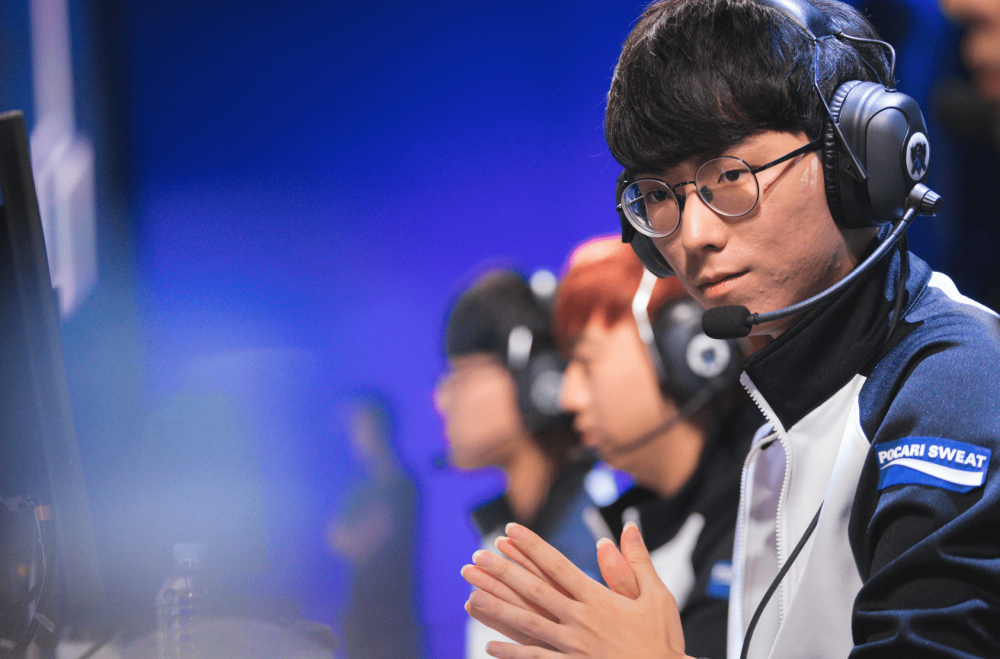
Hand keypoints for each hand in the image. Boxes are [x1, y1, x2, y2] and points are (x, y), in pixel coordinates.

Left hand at [461, 522, 689, 658]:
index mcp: (599, 599)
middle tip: (477, 558)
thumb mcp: (657, 596)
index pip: (557, 566)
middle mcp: (581, 620)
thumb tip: (628, 528)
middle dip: (503, 573)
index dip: (532, 547)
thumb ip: (636, 562)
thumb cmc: (662, 640)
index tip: (510, 531)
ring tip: (471, 597)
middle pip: (534, 591)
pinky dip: (513, 654)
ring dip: (498, 609)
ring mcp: (574, 647)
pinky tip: (491, 646)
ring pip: (528, 625)